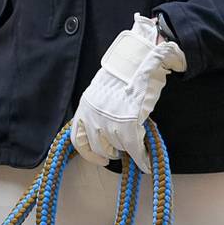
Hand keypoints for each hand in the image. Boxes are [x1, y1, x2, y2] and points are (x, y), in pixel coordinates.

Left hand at [70, 14, 185, 172]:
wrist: (138, 61)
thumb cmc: (124, 76)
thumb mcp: (102, 94)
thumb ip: (101, 112)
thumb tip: (107, 132)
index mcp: (85, 107)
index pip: (77, 138)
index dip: (88, 153)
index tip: (99, 159)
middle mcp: (92, 115)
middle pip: (99, 147)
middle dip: (111, 151)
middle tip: (122, 149)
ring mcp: (109, 121)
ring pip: (117, 148)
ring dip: (127, 150)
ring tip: (135, 147)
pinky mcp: (127, 125)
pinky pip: (133, 150)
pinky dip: (141, 159)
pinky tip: (146, 163)